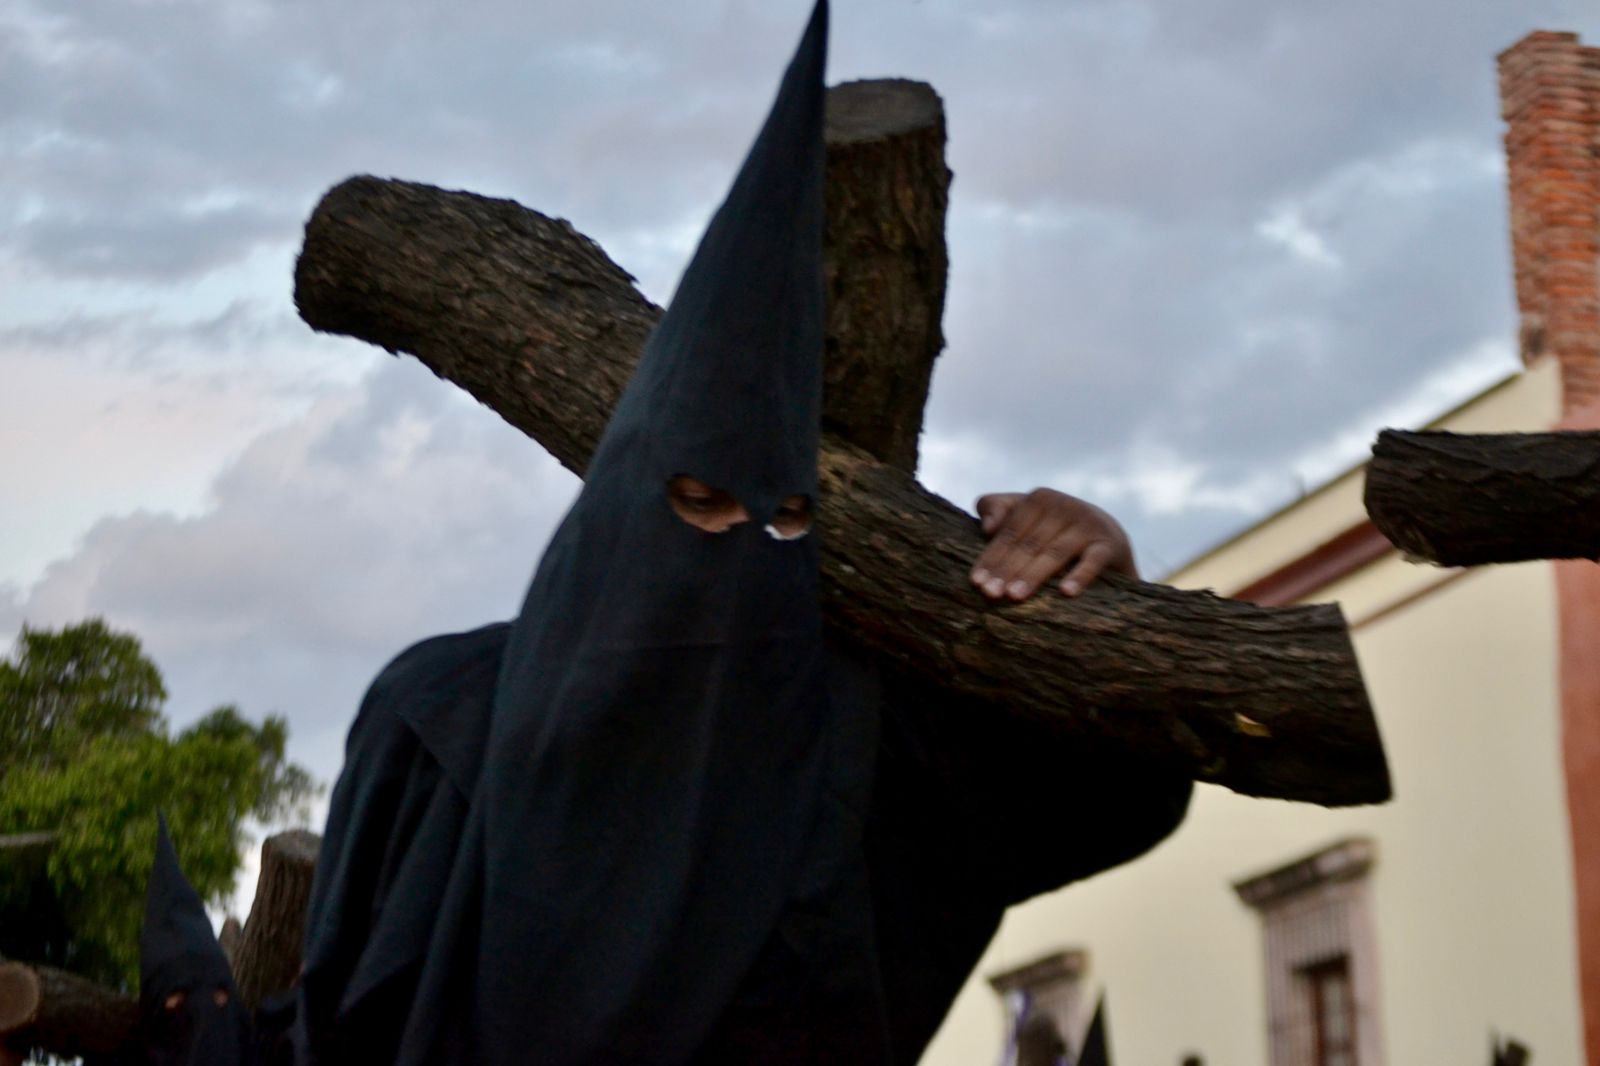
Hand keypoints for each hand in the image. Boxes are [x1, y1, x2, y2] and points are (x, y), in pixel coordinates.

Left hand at [970, 489, 1137, 600]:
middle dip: (1007, 570)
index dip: (991, 558)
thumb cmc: (1054, 532)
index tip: (976, 583)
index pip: (1009, 532)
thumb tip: (987, 528)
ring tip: (1014, 597)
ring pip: (1054, 553)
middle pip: (1028, 543)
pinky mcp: (1109, 544)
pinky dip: (1080, 576)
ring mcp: (1088, 524)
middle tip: (991, 595)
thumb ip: (998, 509)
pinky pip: (1093, 561)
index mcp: (1039, 499)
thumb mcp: (1026, 517)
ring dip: (1033, 575)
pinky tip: (1066, 593)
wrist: (1109, 540)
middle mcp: (1064, 506)